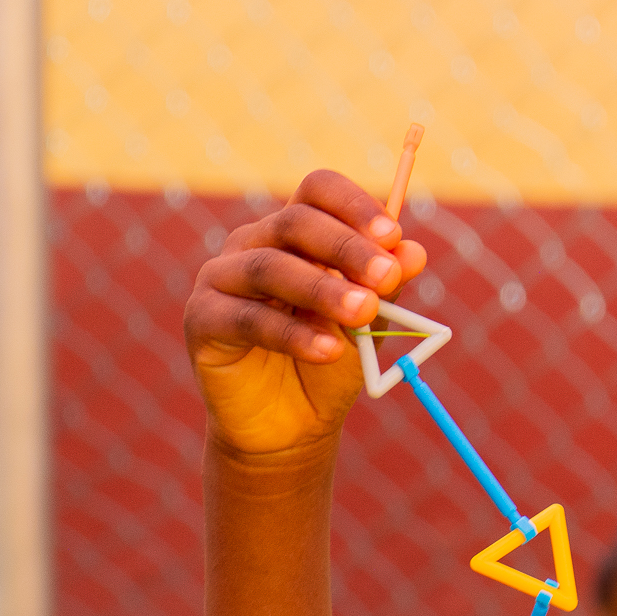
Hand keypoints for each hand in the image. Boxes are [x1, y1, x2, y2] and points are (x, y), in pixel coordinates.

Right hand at [181, 169, 428, 464]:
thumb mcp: (368, 323)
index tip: (394, 236)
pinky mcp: (202, 319)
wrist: (292, 425)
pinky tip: (329, 351)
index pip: (318, 190)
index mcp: (295, 232)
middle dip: (347, 248)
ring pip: (269, 267)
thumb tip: (414, 251)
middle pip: (295, 222)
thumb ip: (386, 288)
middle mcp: (253, 243)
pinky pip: (247, 319)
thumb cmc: (330, 361)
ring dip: (322, 289)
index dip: (355, 206)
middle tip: (388, 278)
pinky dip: (292, 334)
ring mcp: (221, 277)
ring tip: (363, 312)